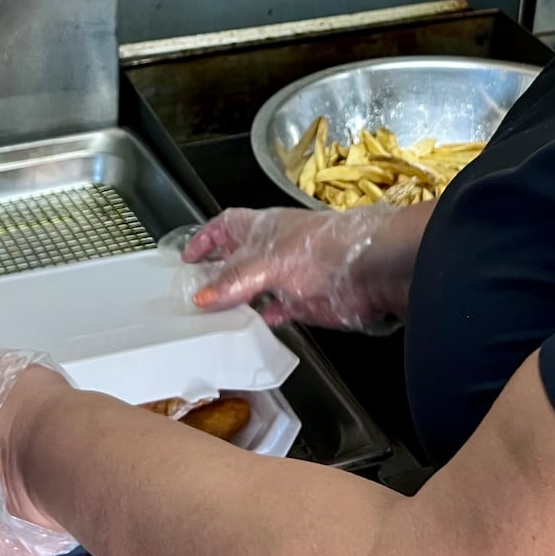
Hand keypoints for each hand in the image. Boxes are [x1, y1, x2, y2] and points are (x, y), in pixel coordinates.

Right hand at [180, 205, 417, 331]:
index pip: (225, 226)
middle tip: (190, 295)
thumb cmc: (322, 248)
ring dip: (233, 303)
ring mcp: (286, 276)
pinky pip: (272, 312)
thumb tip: (200, 297)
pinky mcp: (300, 301)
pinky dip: (258, 320)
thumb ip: (234, 281)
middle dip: (214, 276)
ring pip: (251, 289)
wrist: (368, 269)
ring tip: (209, 318)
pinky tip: (245, 329)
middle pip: (235, 261)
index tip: (186, 257)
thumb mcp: (268, 262)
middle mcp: (271, 250)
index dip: (205, 238)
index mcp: (261, 228)